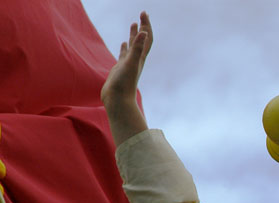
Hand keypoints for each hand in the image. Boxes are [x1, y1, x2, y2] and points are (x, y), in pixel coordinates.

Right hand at [101, 12, 152, 144]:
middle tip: (142, 14)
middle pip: (142, 40)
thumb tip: (144, 33)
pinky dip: (125, 47)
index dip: (146, 25)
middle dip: (143, 26)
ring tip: (134, 24)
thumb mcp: (131, 63)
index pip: (146, 38)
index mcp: (140, 58)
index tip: (144, 13)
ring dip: (134, 35)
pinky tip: (123, 44)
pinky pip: (124, 55)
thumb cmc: (124, 84)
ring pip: (133, 46)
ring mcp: (128, 64)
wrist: (117, 100)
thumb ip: (137, 49)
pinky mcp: (120, 68)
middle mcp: (136, 59)